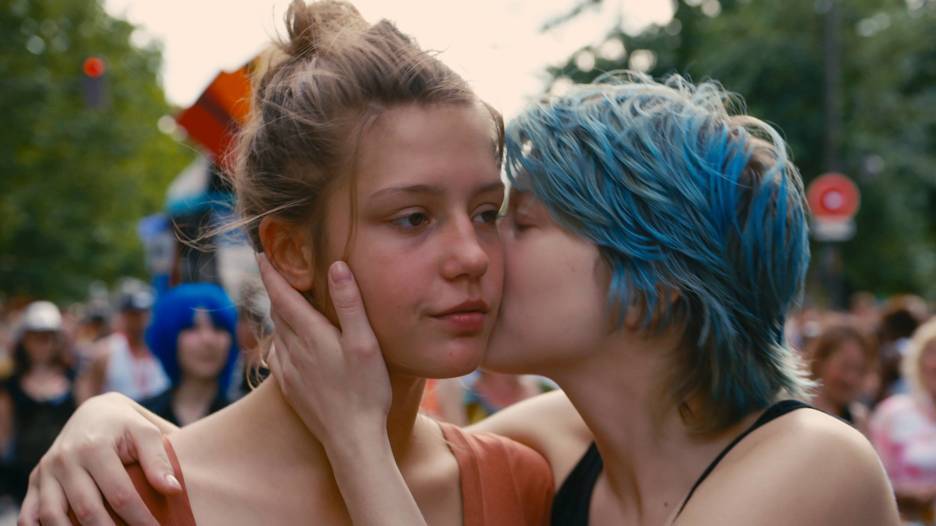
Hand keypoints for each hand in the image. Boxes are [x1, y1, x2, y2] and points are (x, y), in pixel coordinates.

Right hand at [17, 393, 179, 525]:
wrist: (94, 411)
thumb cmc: (127, 425)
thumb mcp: (146, 432)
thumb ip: (159, 459)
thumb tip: (173, 489)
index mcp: (94, 447)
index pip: (120, 494)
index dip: (139, 518)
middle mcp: (65, 460)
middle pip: (87, 510)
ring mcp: (46, 471)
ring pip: (53, 516)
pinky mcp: (35, 480)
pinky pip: (29, 514)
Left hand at [258, 254, 391, 450]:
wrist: (352, 439)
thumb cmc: (366, 390)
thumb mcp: (365, 343)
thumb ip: (350, 304)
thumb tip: (336, 266)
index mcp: (311, 335)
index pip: (283, 296)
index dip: (271, 274)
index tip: (261, 254)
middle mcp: (294, 350)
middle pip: (277, 313)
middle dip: (276, 291)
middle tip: (277, 273)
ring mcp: (289, 371)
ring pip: (277, 334)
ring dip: (279, 315)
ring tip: (286, 304)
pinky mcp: (290, 388)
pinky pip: (278, 355)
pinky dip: (281, 340)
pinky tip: (290, 344)